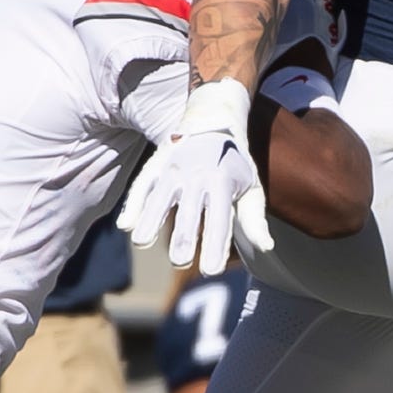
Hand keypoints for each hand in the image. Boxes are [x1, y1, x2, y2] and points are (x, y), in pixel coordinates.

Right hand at [118, 80, 273, 277]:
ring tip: (143, 242)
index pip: (219, 220)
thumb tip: (266, 247)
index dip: (216, 246)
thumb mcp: (251, 188)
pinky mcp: (156, 165)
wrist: (212, 122)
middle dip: (184, 236)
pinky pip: (142, 185)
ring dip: (151, 220)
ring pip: (159, 198)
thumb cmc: (234, 166)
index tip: (212, 270)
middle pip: (189, 212)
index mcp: (223, 182)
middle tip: (181, 261)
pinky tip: (126, 225)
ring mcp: (173, 168)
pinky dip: (133, 204)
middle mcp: (197, 175)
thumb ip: (254, 219)